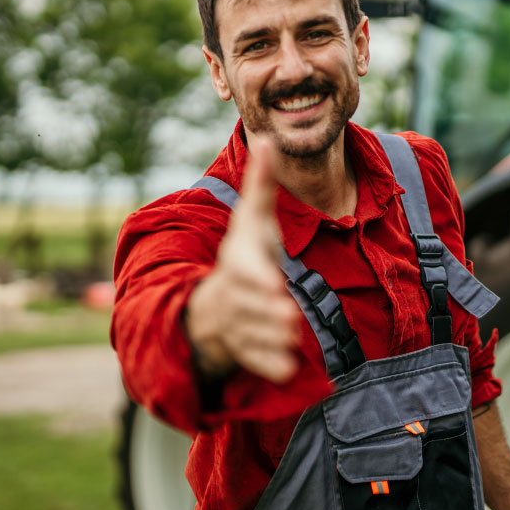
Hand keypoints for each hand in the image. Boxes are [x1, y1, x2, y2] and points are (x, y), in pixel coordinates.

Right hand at [185, 136, 301, 382]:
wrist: (217, 298)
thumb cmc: (244, 253)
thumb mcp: (252, 219)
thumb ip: (261, 184)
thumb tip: (267, 138)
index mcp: (238, 262)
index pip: (245, 271)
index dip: (258, 278)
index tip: (274, 285)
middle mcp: (234, 293)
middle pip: (252, 307)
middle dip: (269, 313)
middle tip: (290, 318)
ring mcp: (236, 322)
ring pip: (256, 335)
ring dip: (273, 339)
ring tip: (292, 337)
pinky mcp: (244, 347)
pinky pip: (255, 360)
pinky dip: (269, 366)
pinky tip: (288, 371)